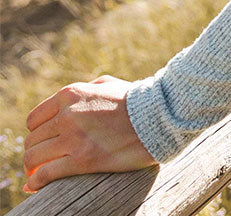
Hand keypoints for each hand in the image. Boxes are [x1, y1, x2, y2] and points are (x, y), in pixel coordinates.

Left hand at [23, 75, 157, 192]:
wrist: (160, 116)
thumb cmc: (136, 100)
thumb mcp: (108, 84)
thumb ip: (84, 90)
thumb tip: (66, 104)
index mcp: (71, 95)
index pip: (34, 119)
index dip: (37, 132)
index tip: (44, 141)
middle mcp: (68, 115)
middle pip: (32, 140)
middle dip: (36, 150)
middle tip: (43, 160)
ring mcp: (74, 138)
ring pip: (33, 158)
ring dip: (33, 168)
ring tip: (40, 173)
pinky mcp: (82, 160)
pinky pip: (46, 175)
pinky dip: (36, 183)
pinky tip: (36, 186)